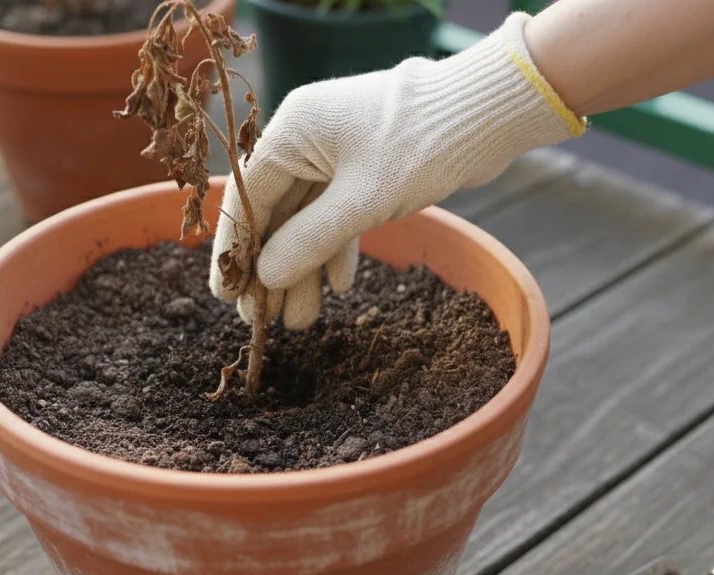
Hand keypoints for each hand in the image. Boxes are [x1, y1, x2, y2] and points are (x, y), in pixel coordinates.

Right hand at [208, 12, 584, 328]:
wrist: (486, 114)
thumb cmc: (420, 146)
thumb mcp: (360, 203)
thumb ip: (308, 241)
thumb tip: (265, 277)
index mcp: (292, 131)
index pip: (246, 197)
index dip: (235, 250)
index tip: (226, 295)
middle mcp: (307, 137)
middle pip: (276, 212)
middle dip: (275, 269)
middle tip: (268, 320)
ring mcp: (336, 151)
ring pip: (308, 218)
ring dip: (307, 267)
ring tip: (303, 318)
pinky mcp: (366, 165)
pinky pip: (338, 212)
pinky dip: (337, 247)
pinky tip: (342, 284)